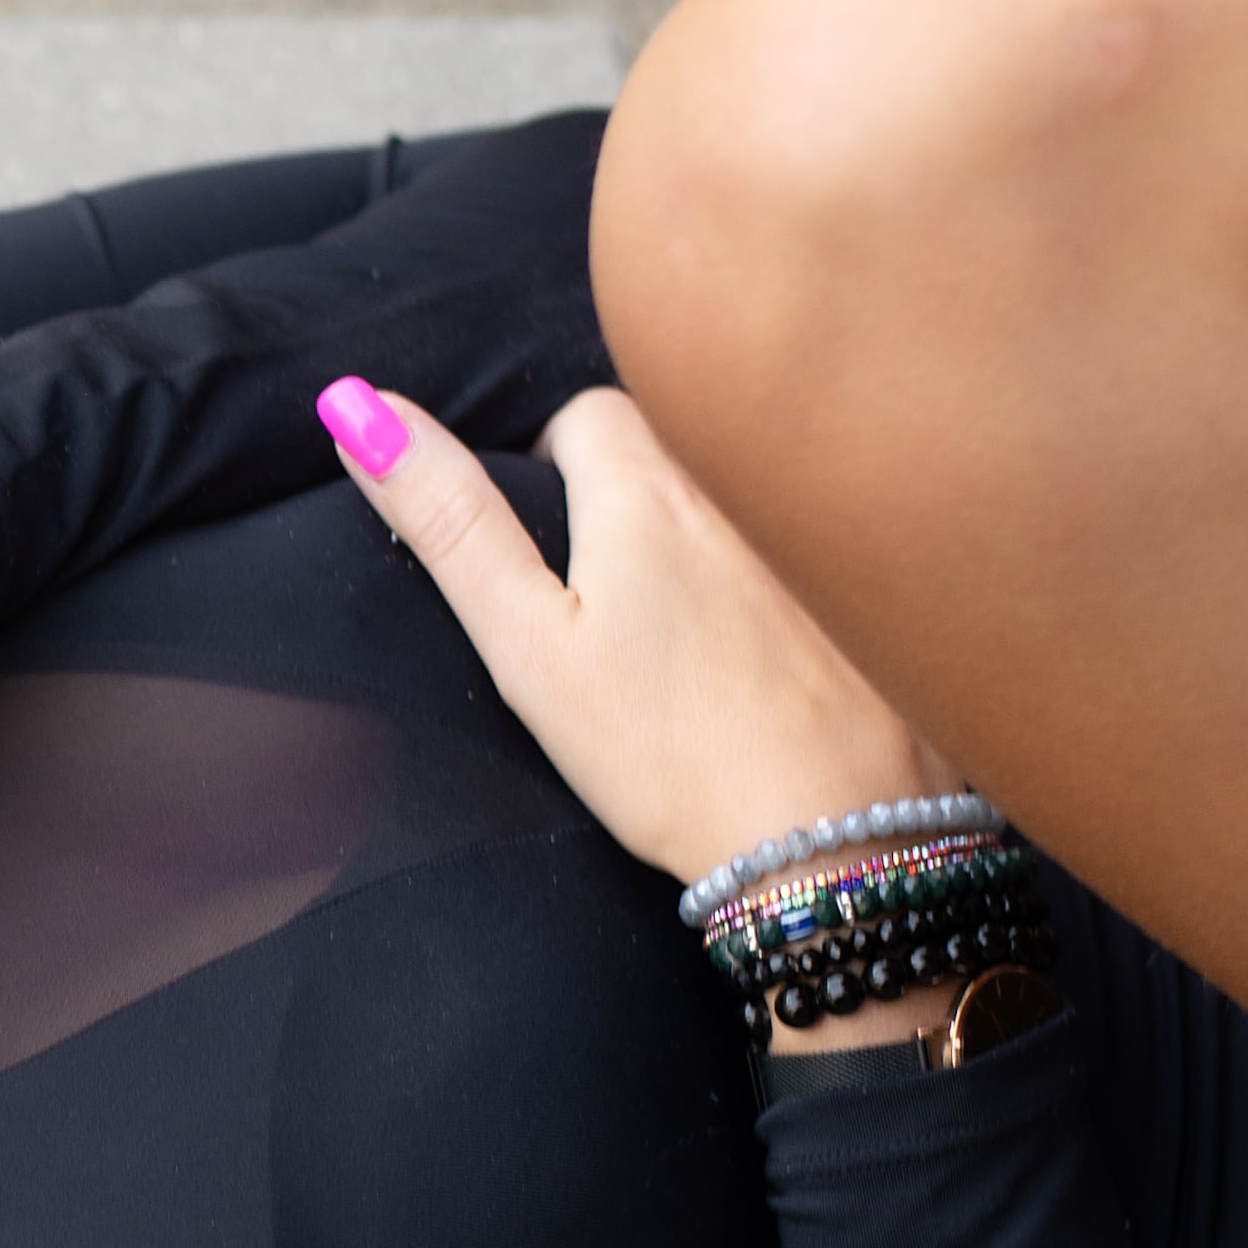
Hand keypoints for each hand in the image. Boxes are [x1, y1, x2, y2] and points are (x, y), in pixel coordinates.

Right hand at [319, 380, 953, 889]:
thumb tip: (356, 405)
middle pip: (673, 442)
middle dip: (638, 496)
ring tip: (704, 637)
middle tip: (625, 611)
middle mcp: (750, 483)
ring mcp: (830, 531)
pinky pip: (824, 542)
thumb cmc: (663, 753)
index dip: (557, 479)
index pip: (586, 414)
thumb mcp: (526, 647)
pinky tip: (785, 660)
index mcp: (652, 486)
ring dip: (717, 532)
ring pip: (746, 490)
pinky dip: (794, 579)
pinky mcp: (892, 584)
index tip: (561, 570)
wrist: (832, 842)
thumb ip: (448, 521)